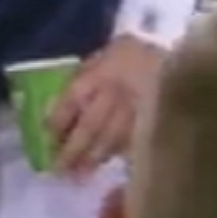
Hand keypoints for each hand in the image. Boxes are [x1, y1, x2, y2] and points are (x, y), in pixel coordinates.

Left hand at [49, 35, 165, 176]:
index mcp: (98, 73)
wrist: (167, 43)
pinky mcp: (152, 117)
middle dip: (73, 149)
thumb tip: (57, 108)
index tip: (48, 139)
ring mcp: (136, 107)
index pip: (71, 101)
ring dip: (94, 159)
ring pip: (112, 138)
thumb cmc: (127, 51)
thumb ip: (81, 80)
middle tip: (60, 169)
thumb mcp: (99, 57)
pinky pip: (133, 141)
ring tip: (80, 174)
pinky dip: (118, 154)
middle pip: (90, 126)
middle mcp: (115, 92)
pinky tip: (108, 165)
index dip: (58, 122)